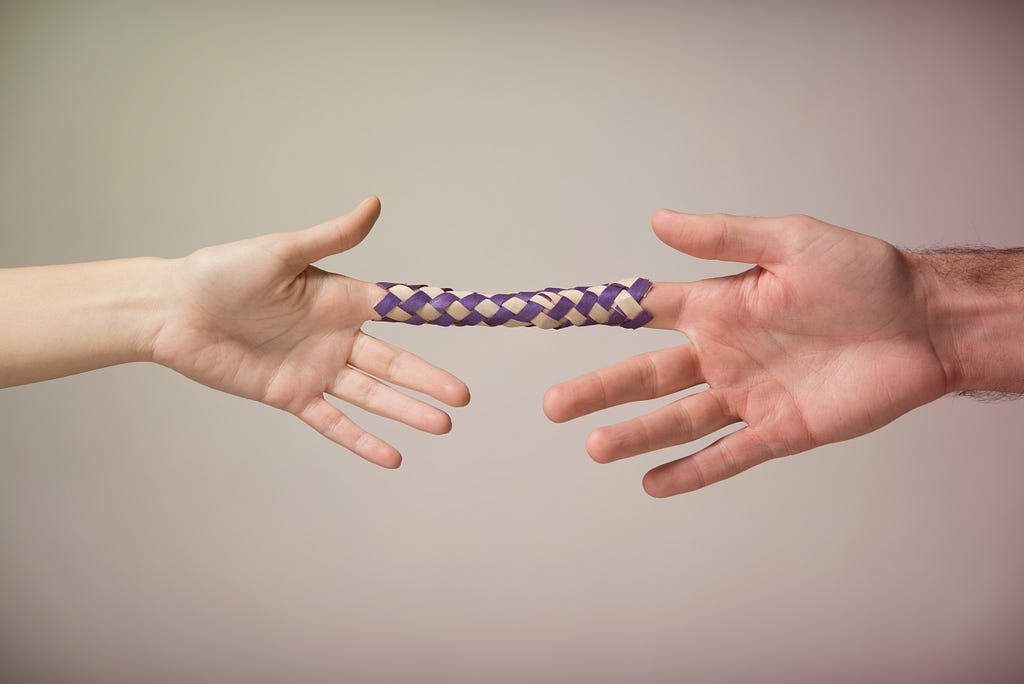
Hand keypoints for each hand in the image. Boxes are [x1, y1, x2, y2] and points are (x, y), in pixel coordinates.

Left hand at [151, 197, 469, 467]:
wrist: (174, 311)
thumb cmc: (223, 273)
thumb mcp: (282, 252)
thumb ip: (332, 236)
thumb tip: (374, 203)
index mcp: (341, 299)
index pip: (398, 311)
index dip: (434, 318)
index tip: (473, 323)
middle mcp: (336, 336)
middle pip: (393, 362)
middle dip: (428, 380)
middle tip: (462, 398)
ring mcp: (316, 369)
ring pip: (371, 395)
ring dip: (406, 411)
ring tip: (442, 426)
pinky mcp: (291, 397)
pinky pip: (333, 422)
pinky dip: (362, 441)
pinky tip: (392, 456)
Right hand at [544, 212, 950, 496]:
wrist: (926, 324)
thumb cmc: (864, 274)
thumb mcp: (790, 241)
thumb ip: (723, 237)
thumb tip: (657, 221)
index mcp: (719, 306)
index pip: (644, 312)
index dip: (599, 315)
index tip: (552, 320)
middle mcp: (724, 354)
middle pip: (646, 377)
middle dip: (599, 391)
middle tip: (553, 406)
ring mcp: (749, 395)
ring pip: (679, 420)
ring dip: (637, 435)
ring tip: (596, 448)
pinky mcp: (781, 431)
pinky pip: (728, 456)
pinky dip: (692, 472)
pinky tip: (654, 484)